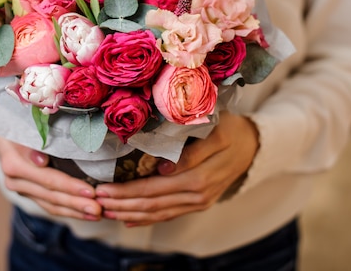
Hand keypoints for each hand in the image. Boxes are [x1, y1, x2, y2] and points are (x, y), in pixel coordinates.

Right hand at [0, 134, 102, 220]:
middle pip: (51, 196)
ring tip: (97, 214)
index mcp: (14, 164)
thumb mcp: (24, 125)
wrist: (2, 129)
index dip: (70, 187)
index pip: (47, 179)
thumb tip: (41, 160)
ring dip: (75, 211)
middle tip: (99, 209)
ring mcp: (21, 189)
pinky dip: (68, 210)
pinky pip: (49, 206)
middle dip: (77, 204)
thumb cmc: (19, 122)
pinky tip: (86, 214)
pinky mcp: (29, 193)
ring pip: (51, 205)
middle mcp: (15, 181)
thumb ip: (33, 142)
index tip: (91, 192)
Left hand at [95, 112, 258, 225]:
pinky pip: (168, 214)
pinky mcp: (197, 203)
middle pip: (152, 204)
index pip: (154, 189)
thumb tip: (163, 169)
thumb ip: (192, 153)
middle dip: (122, 203)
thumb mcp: (216, 133)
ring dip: (130, 213)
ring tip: (106, 210)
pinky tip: (129, 220)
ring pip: (158, 213)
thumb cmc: (232, 131)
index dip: (127, 191)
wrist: (254, 145)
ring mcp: (198, 202)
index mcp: (200, 178)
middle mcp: (198, 196)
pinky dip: (147, 218)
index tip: (103, 188)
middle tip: (95, 200)